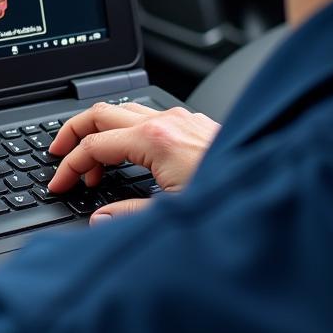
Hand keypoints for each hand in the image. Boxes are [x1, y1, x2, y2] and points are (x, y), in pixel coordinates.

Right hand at [47, 102, 219, 220]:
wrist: (275, 183)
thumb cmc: (233, 199)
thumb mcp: (173, 215)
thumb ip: (129, 216)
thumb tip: (100, 221)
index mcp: (154, 141)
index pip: (93, 146)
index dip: (69, 166)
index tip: (59, 184)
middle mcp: (166, 122)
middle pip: (100, 113)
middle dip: (72, 133)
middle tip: (58, 155)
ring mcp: (181, 120)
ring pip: (123, 111)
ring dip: (100, 133)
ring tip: (92, 163)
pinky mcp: (194, 125)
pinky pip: (147, 117)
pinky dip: (126, 133)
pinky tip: (129, 157)